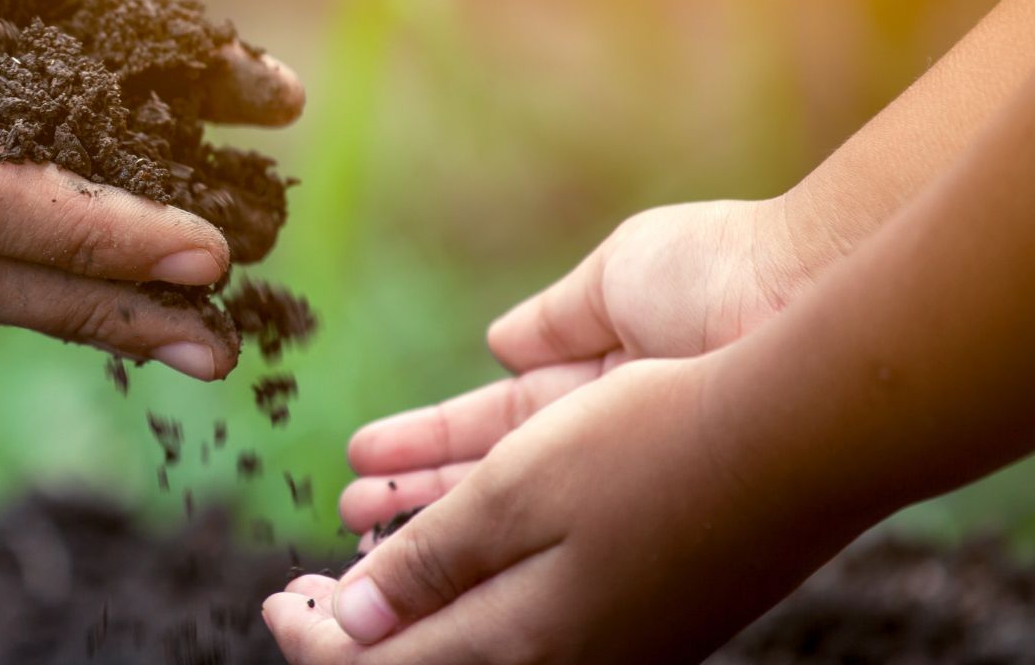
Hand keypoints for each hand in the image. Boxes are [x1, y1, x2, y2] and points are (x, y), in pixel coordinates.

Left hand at [264, 358, 854, 663]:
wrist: (801, 433)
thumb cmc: (650, 451)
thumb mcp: (516, 496)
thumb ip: (429, 565)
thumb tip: (352, 625)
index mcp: (525, 643)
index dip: (317, 640)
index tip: (275, 602)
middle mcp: (566, 653)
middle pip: (431, 658)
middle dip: (355, 627)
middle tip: (301, 595)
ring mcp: (612, 629)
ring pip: (477, 622)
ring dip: (409, 586)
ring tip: (358, 543)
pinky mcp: (643, 596)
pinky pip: (527, 595)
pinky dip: (471, 567)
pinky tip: (449, 527)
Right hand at [337, 198, 828, 529]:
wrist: (806, 293)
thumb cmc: (723, 269)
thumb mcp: (616, 281)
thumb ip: (554, 320)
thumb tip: (498, 341)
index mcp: (603, 377)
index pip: (493, 423)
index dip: (427, 443)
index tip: (363, 458)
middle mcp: (609, 439)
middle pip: (491, 481)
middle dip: (413, 499)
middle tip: (348, 518)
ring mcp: (626, 476)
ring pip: (505, 510)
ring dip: (428, 521)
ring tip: (356, 531)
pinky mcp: (647, 502)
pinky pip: (543, 522)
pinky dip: (480, 529)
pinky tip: (427, 535)